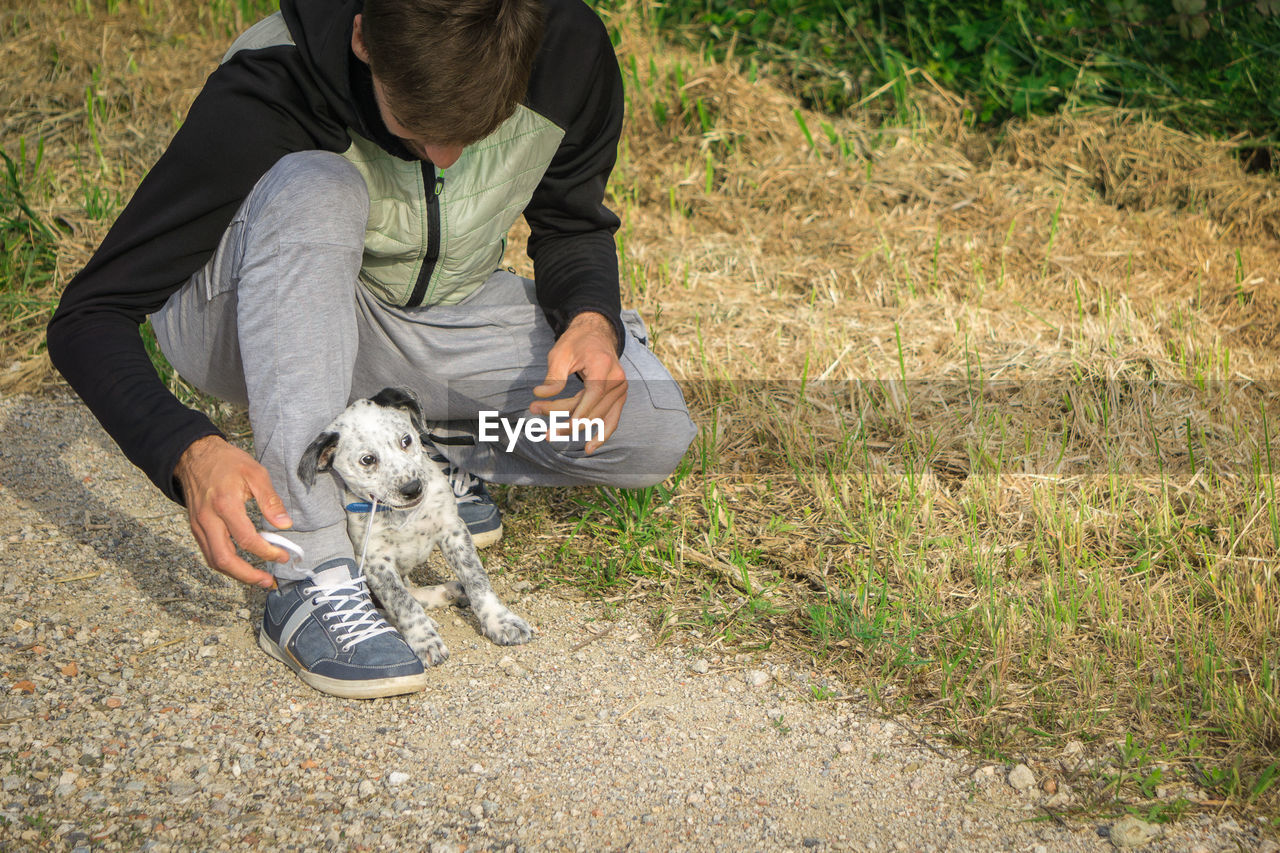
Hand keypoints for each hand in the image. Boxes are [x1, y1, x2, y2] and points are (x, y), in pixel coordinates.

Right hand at [174, 435, 293, 587]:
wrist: (195, 455)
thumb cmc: (227, 462)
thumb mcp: (255, 473)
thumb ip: (270, 500)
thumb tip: (285, 524)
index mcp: (224, 504)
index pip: (246, 539)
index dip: (266, 552)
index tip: (283, 556)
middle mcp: (207, 519)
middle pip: (224, 559)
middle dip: (247, 575)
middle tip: (268, 581)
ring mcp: (198, 526)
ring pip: (214, 560)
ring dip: (236, 574)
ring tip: (257, 579)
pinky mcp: (196, 528)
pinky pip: (208, 553)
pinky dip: (225, 563)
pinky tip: (241, 566)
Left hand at [530, 311, 626, 454]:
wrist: (596, 334)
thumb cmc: (576, 343)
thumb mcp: (560, 354)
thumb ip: (553, 377)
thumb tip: (539, 394)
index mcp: (604, 366)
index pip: (592, 395)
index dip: (577, 412)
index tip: (561, 425)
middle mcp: (617, 380)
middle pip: (591, 408)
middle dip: (564, 417)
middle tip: (536, 417)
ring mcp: (621, 390)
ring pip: (599, 417)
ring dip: (576, 430)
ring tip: (554, 437)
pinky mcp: (619, 397)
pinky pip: (612, 419)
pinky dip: (602, 434)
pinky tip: (589, 447)